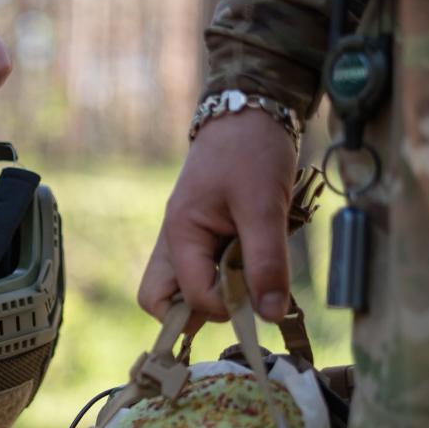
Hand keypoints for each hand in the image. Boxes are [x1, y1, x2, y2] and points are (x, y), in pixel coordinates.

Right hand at [137, 110, 296, 322]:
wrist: (249, 111)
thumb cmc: (252, 151)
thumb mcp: (265, 206)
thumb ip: (266, 262)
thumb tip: (269, 316)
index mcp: (179, 233)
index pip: (190, 298)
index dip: (227, 307)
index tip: (261, 297)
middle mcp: (172, 242)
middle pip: (159, 301)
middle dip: (197, 312)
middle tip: (239, 299)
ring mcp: (183, 241)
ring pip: (177, 291)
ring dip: (211, 296)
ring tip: (247, 279)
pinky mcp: (199, 238)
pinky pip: (198, 274)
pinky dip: (221, 280)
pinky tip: (248, 265)